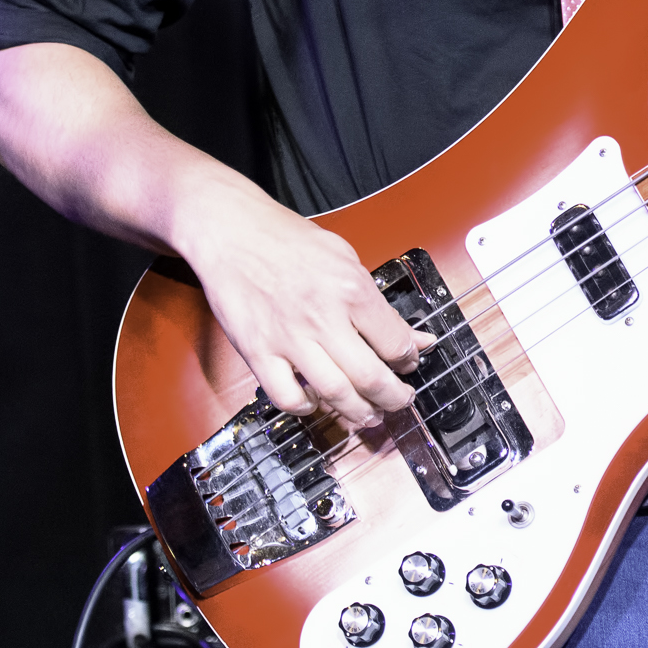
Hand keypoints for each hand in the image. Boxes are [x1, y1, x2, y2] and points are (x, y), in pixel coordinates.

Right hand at [173, 176, 430, 426]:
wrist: (233, 232)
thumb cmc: (288, 240)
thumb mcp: (346, 259)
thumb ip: (379, 303)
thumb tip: (415, 337)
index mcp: (351, 290)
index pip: (395, 341)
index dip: (409, 359)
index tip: (410, 363)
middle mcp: (323, 318)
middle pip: (370, 377)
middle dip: (394, 398)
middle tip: (400, 401)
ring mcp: (288, 339)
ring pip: (334, 393)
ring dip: (358, 412)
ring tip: (369, 415)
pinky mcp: (257, 352)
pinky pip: (286, 397)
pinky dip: (306, 408)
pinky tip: (316, 403)